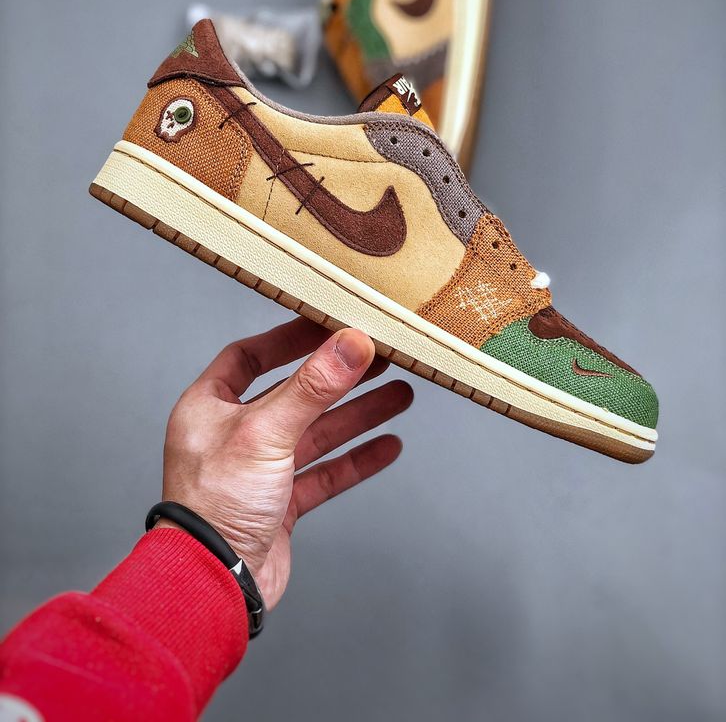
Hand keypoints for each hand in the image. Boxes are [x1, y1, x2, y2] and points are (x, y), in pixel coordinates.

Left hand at [158, 318, 412, 608]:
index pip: (250, 356)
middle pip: (294, 393)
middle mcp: (232, 435)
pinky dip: (355, 460)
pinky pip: (324, 473)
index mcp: (209, 407)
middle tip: (379, 356)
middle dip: (338, 377)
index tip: (328, 323)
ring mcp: (257, 471)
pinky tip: (387, 446)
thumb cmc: (215, 506)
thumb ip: (313, 387)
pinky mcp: (279, 505)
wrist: (212, 586)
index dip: (289, 339)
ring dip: (356, 415)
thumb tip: (352, 343)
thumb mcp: (266, 431)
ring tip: (400, 394)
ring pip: (315, 433)